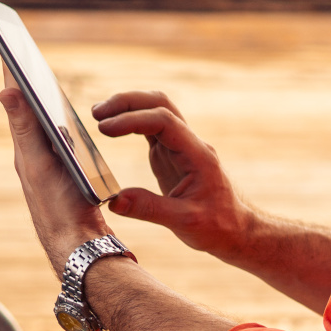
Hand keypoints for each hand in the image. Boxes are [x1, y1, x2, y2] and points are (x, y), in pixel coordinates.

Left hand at [0, 64, 110, 273]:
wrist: (78, 244)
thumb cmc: (59, 206)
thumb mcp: (38, 164)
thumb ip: (25, 128)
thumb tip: (5, 90)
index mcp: (25, 148)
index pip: (16, 102)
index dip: (12, 73)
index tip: (6, 45)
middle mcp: (32, 155)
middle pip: (25, 111)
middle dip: (21, 82)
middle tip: (14, 53)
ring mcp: (47, 164)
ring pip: (38, 125)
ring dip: (34, 101)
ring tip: (30, 79)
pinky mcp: (62, 174)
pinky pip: (53, 140)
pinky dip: (51, 122)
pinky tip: (56, 120)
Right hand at [91, 91, 251, 257]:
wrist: (234, 228)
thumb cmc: (217, 225)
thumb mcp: (185, 222)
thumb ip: (150, 209)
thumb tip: (114, 200)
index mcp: (197, 154)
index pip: (164, 121)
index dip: (133, 120)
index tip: (105, 129)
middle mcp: (189, 144)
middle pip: (160, 104)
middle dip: (128, 102)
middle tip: (96, 113)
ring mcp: (179, 146)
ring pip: (155, 111)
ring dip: (128, 107)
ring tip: (97, 116)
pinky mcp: (170, 154)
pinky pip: (150, 128)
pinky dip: (130, 122)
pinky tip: (110, 127)